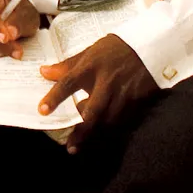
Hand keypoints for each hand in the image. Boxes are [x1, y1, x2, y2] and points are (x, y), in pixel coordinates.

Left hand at [36, 35, 157, 152]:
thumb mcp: (90, 51)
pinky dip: (111, 129)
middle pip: (92, 111)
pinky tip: (103, 134)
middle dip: (81, 131)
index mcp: (91, 66)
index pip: (69, 83)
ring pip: (109, 120)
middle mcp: (107, 81)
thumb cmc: (115, 48)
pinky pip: (122, 119)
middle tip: (70, 146)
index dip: (55, 98)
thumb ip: (67, 65)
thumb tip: (43, 72)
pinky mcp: (136, 100)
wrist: (149, 45)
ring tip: (82, 143)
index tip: (43, 111)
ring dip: (96, 133)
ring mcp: (123, 92)